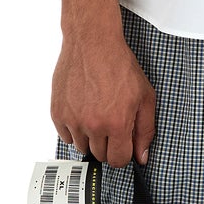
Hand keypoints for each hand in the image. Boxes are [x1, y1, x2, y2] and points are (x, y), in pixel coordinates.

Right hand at [51, 29, 156, 167]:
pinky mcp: (58, 113)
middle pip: (100, 155)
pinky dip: (74, 130)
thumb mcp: (144, 96)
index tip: (123, 144)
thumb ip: (145, 130)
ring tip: (97, 116)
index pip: (118, 160)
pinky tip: (83, 113)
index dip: (123, 153)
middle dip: (108, 144)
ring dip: (90, 138)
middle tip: (111, 124)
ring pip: (82, 147)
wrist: (92, 43)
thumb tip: (141, 156)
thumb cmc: (119, 65)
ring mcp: (73, 120)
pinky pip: (66, 137)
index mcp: (117, 123)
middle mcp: (93, 125)